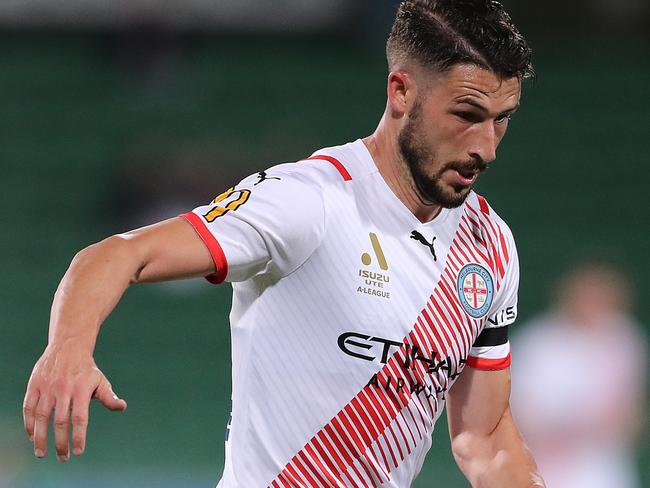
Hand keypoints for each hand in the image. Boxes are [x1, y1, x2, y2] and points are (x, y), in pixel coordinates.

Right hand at [23, 341, 126, 460]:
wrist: (68, 346)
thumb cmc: (87, 370)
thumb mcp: (100, 381)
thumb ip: (108, 397)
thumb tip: (122, 407)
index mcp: (81, 389)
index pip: (79, 417)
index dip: (78, 436)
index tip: (79, 451)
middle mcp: (63, 389)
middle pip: (60, 421)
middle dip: (60, 442)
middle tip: (63, 458)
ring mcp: (47, 387)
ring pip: (41, 417)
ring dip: (40, 437)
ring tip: (42, 453)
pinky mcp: (34, 385)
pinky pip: (28, 407)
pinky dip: (28, 423)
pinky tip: (31, 436)